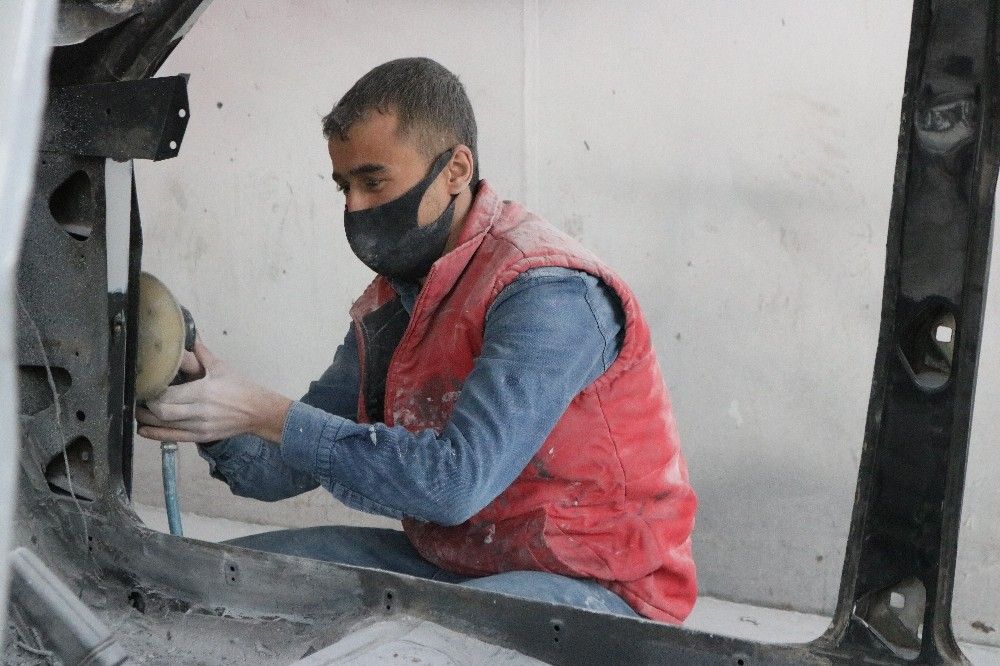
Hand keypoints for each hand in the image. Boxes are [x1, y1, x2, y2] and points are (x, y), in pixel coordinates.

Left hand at [136, 338, 291, 443]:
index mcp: (204, 392)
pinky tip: (143, 429)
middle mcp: (200, 411)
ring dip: (147, 418)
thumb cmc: (242, 389)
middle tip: (140, 396)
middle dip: (147, 405)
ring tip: (137, 410)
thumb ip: (202, 354)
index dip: (153, 391)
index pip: (169, 394)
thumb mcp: (222, 368)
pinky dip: (156, 434)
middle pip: (163, 412)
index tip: (145, 384)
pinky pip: (174, 437)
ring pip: (166, 425)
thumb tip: (191, 337)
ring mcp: (201, 426)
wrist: (259, 412)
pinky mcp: (202, 436)